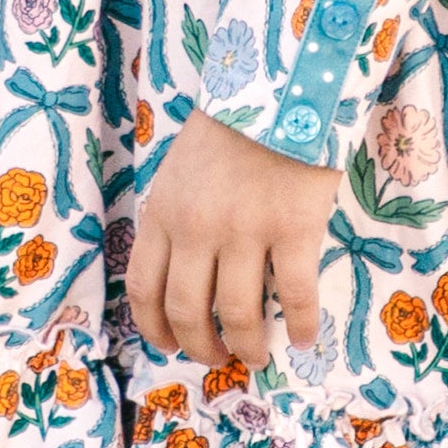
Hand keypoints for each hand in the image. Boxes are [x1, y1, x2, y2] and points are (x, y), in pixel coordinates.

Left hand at [127, 108, 336, 378]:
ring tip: (258, 356)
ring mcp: (245, 229)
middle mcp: (196, 228)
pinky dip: (298, 324)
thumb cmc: (230, 132)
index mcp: (163, 213)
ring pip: (238, 312)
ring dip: (248, 345)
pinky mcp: (293, 227)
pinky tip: (303, 337)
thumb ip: (173, 221)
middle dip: (200, 346)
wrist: (279, 88)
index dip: (155, 329)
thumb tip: (178, 279)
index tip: (169, 347)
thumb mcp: (178, 173)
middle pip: (187, 310)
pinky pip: (294, 294)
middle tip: (218, 359)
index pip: (145, 288)